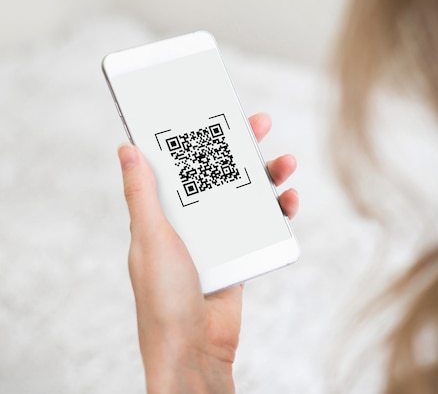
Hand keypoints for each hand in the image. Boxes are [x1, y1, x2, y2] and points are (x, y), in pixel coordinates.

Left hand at [117, 113, 297, 393]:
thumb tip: (126, 149)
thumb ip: (143, 195)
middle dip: (240, 147)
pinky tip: (288, 200)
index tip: (213, 110)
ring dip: (267, 177)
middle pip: (219, 174)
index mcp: (163, 212)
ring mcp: (217, 239)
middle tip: (259, 123)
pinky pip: (261, 225)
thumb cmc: (163, 298)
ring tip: (286, 163)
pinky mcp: (240, 256)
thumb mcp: (151, 239)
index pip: (181, 164)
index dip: (197, 136)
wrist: (193, 349)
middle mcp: (191, 221)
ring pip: (245, 196)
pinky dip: (277, 210)